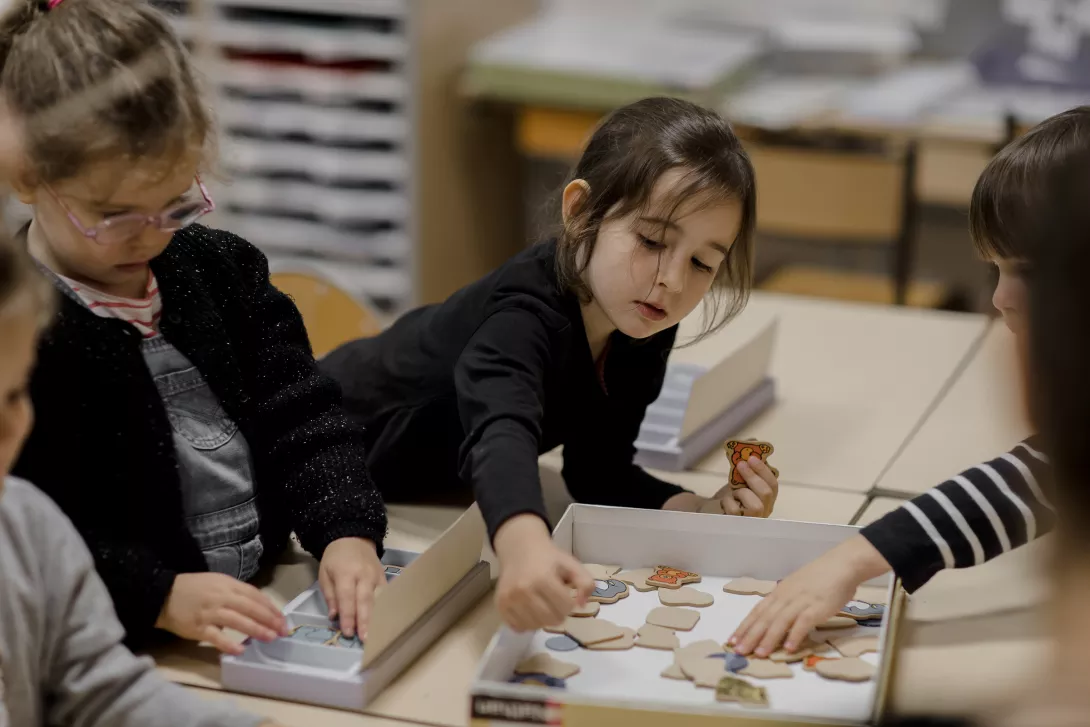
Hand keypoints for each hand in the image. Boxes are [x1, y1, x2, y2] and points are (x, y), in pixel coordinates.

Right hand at [156, 573, 288, 654]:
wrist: (162, 594)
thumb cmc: (194, 589)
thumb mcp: (218, 583)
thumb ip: (236, 593)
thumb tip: (258, 607)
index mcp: (228, 585)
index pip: (255, 595)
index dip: (270, 607)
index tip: (283, 618)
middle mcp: (221, 597)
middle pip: (250, 608)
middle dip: (269, 619)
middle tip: (283, 630)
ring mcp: (209, 613)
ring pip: (237, 620)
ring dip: (256, 629)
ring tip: (270, 638)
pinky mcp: (197, 628)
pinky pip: (216, 636)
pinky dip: (228, 643)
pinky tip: (241, 649)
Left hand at [318, 537, 384, 638]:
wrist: (353, 538)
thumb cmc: (335, 559)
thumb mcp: (325, 574)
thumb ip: (330, 596)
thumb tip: (334, 617)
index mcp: (345, 573)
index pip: (347, 598)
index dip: (348, 616)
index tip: (348, 633)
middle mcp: (363, 575)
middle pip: (365, 600)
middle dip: (365, 621)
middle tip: (365, 639)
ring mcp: (376, 576)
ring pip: (378, 600)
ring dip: (376, 618)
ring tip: (376, 635)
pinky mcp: (384, 578)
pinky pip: (385, 595)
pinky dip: (384, 609)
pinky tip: (385, 622)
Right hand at [492, 513, 594, 631]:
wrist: (519, 549)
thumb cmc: (548, 558)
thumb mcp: (571, 564)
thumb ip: (585, 583)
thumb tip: (581, 606)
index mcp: (543, 578)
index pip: (566, 607)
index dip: (570, 604)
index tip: (565, 595)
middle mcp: (523, 590)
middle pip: (551, 620)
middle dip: (559, 614)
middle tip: (556, 603)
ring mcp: (510, 599)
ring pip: (535, 626)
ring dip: (544, 620)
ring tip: (543, 606)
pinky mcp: (500, 605)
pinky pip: (519, 627)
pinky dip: (528, 623)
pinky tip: (530, 611)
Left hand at [662, 454, 778, 517]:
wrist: (711, 509)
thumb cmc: (729, 493)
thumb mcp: (738, 476)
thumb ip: (746, 461)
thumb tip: (752, 441)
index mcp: (767, 498)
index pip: (773, 484)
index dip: (763, 470)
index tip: (751, 457)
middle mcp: (764, 510)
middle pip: (767, 493)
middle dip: (753, 476)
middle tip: (740, 464)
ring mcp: (753, 520)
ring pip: (756, 505)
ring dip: (741, 492)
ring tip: (733, 490)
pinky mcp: (739, 525)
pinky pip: (736, 511)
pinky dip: (728, 502)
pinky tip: (724, 501)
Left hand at [727, 534, 891, 656]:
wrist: (841, 565)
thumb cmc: (820, 577)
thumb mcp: (796, 588)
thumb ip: (786, 603)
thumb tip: (775, 620)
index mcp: (779, 593)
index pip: (757, 611)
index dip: (744, 626)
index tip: (732, 641)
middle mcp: (785, 597)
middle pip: (764, 618)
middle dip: (750, 636)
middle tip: (739, 652)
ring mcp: (800, 602)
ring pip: (779, 622)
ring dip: (768, 639)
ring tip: (760, 654)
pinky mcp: (816, 607)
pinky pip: (803, 623)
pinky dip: (794, 636)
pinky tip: (789, 649)